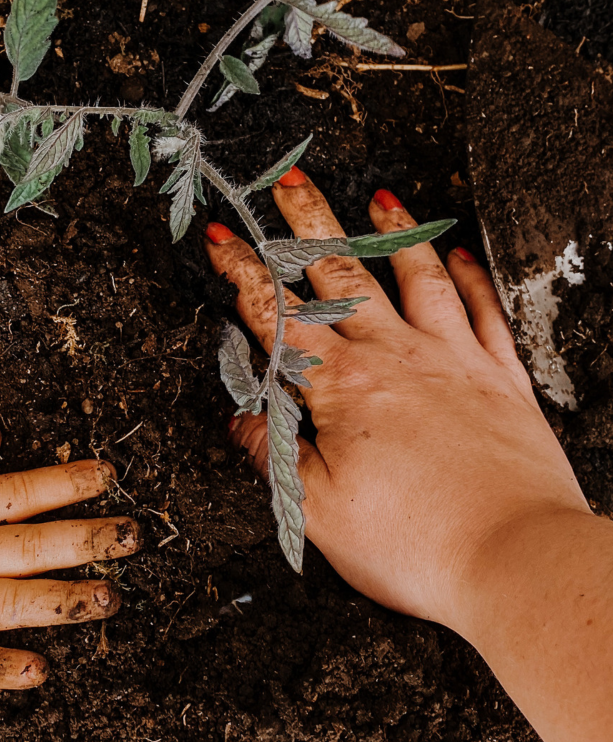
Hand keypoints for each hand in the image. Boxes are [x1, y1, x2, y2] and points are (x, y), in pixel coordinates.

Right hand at [0, 425, 137, 687]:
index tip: (110, 475)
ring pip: (15, 602)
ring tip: (110, 599)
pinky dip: (3, 669)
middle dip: (89, 538)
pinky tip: (39, 673)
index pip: (23, 491)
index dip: (70, 482)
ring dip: (66, 601)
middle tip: (135, 537)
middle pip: (34, 545)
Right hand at [204, 177, 590, 632]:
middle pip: (341, 274)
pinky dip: (470, 276)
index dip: (243, 273)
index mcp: (343, 389)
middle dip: (308, 222)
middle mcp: (398, 358)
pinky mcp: (503, 379)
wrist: (518, 560)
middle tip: (288, 181)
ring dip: (392, 233)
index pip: (278, 317)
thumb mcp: (319, 514)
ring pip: (416, 276)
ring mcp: (454, 361)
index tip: (223, 240)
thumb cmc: (420, 544)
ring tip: (376, 199)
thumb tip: (244, 423)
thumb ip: (276, 459)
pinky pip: (484, 310)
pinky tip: (460, 256)